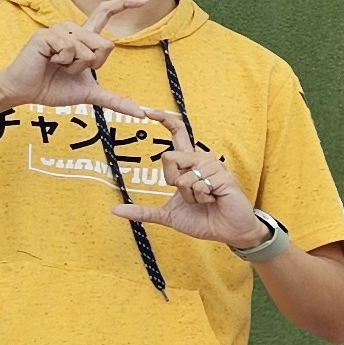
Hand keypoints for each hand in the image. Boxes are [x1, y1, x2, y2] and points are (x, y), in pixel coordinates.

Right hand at [0, 0, 175, 125]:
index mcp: (84, 38)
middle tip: (70, 69)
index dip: (123, 5)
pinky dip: (64, 62)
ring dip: (76, 66)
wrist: (26, 92)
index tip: (143, 1)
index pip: (104, 13)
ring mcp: (60, 29)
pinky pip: (71, 49)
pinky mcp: (47, 34)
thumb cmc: (53, 88)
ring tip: (58, 65)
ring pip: (89, 49)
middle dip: (93, 66)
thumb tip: (141, 114)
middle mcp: (73, 29)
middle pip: (106, 45)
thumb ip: (115, 100)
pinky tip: (49, 61)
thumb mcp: (89, 94)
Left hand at [112, 120, 266, 248]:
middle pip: (169, 158)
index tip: (146, 111)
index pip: (177, 134)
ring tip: (205, 200)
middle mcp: (201, 160)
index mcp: (189, 163)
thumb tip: (115, 210)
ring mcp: (214, 167)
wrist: (228, 233)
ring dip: (190, 195)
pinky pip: (198, 185)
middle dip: (173, 182)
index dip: (163, 120)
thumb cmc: (202, 221)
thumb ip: (143, 211)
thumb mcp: (167, 216)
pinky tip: (214, 200)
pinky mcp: (224, 177)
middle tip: (190, 195)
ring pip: (183, 176)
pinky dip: (201, 198)